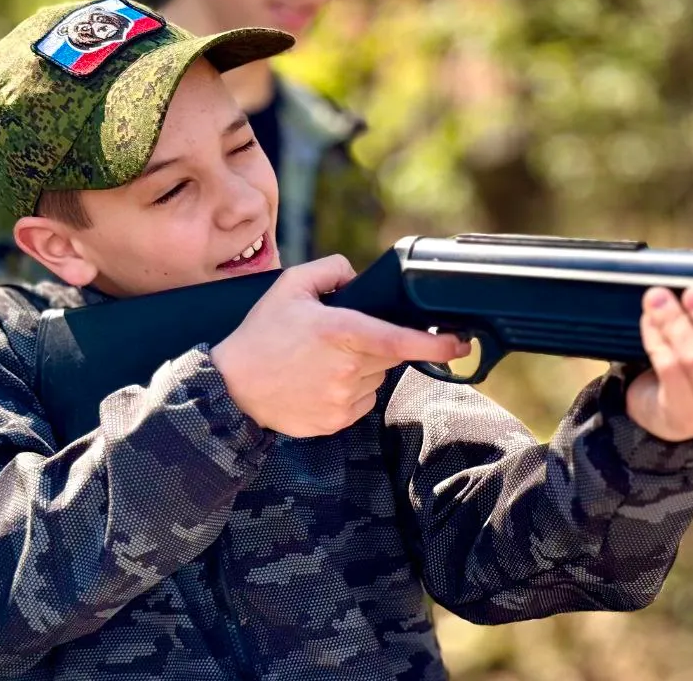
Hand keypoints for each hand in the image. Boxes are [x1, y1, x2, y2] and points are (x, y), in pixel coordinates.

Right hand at [210, 255, 467, 436]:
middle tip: (340, 341)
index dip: (436, 345)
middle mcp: (347, 369)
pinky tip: (319, 382)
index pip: (400, 340)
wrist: (231, 388)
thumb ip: (332, 270)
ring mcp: (343, 399)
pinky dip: (350, 391)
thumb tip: (359, 277)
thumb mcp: (290, 286)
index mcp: (341, 332)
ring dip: (362, 369)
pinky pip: (362, 402)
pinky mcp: (337, 421)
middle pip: (388, 357)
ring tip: (322, 363)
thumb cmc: (261, 334)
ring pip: (376, 380)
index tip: (460, 344)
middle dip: (376, 346)